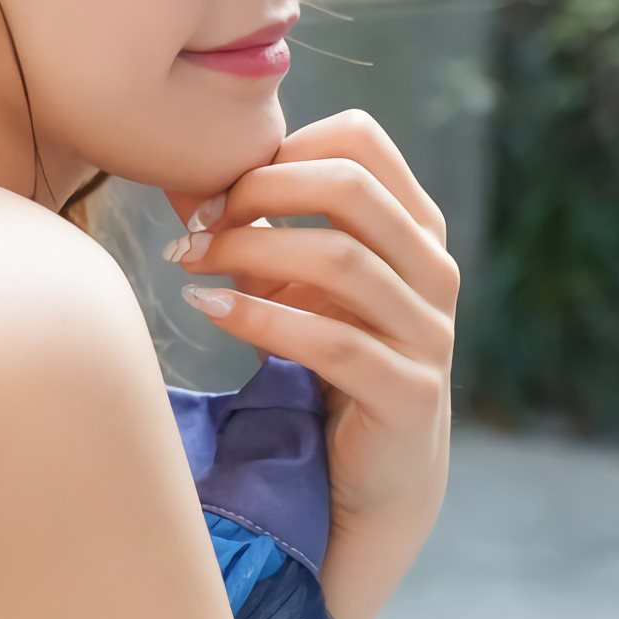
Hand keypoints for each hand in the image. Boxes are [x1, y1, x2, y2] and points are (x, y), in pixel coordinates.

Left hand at [171, 108, 457, 618]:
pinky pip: (332, 341)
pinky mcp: (410, 392)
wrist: (375, 478)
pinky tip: (209, 310)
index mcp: (415, 227)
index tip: (221, 185)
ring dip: (248, 250)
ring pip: (340, 258)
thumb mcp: (296, 282)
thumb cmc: (328, 362)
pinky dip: (261, 317)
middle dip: (258, 192)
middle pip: (349, 186)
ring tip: (188, 262)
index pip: (360, 140)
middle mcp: (434, 270)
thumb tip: (185, 177)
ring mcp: (430, 332)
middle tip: (197, 222)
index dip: (282, 148)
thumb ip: (260, 228)